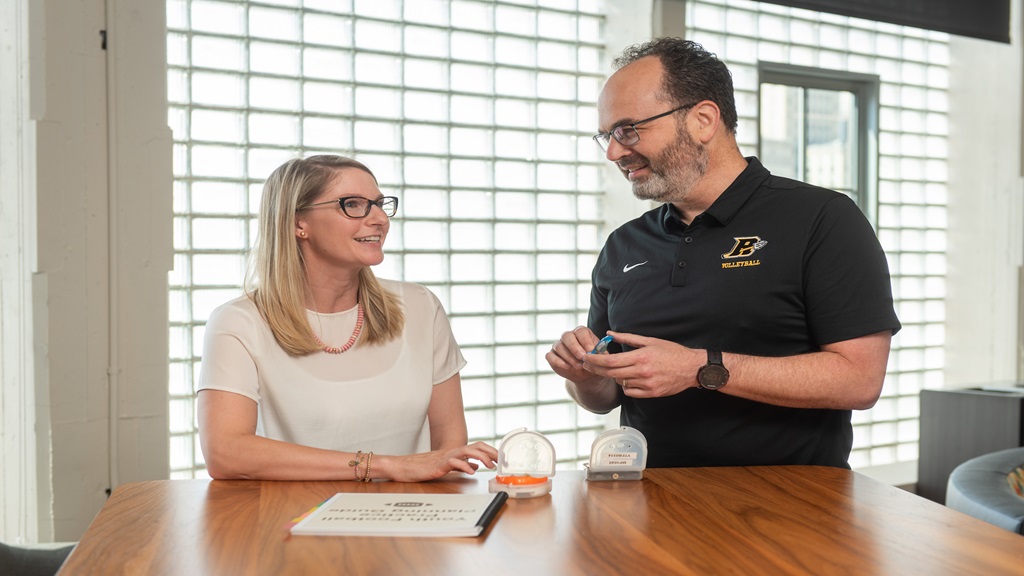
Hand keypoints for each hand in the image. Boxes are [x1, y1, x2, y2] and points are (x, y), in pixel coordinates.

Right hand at [381, 442, 498, 482]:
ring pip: (466, 450)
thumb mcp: (447, 466)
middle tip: (501, 460)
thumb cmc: (424, 467)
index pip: (477, 447)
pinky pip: (453, 462)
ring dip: (481, 456)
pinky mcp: (438, 464)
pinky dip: (464, 465)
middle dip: (490, 452)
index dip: (491, 451)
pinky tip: (471, 471)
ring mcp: (445, 457)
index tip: (502, 459)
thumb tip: (475, 465)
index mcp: (455, 452)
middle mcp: (452, 452)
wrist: (404, 467)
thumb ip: (462, 464)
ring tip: (490, 465)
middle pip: (476, 446)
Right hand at [545, 326, 604, 383]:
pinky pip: (550, 356)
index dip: (585, 340)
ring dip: (569, 357)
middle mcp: (568, 337)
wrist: (586, 375)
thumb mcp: (600, 357)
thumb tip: (600, 352)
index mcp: (581, 333)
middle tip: (582, 357)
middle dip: (575, 347)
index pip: (581, 331)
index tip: (591, 351)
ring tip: (578, 366)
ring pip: (559, 346)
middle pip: (567, 336)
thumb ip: (600, 354)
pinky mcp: (552, 355)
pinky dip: (558, 361)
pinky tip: (567, 367)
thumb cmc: (594, 362)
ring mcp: (558, 345)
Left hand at [581, 331, 701, 398]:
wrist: (692, 368)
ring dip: (614, 376)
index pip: (611, 360)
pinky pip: (630, 392)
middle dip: (596, 369)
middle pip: (611, 373)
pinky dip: (626, 386)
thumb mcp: (650, 341)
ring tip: (616, 369)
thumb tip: (609, 334)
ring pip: (620, 382)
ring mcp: (647, 384)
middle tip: (587, 365)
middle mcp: (642, 372)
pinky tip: (628, 378)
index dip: (595, 360)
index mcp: (641, 357)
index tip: (586, 358)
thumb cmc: (672, 352)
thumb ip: (628, 338)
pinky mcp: (651, 393)